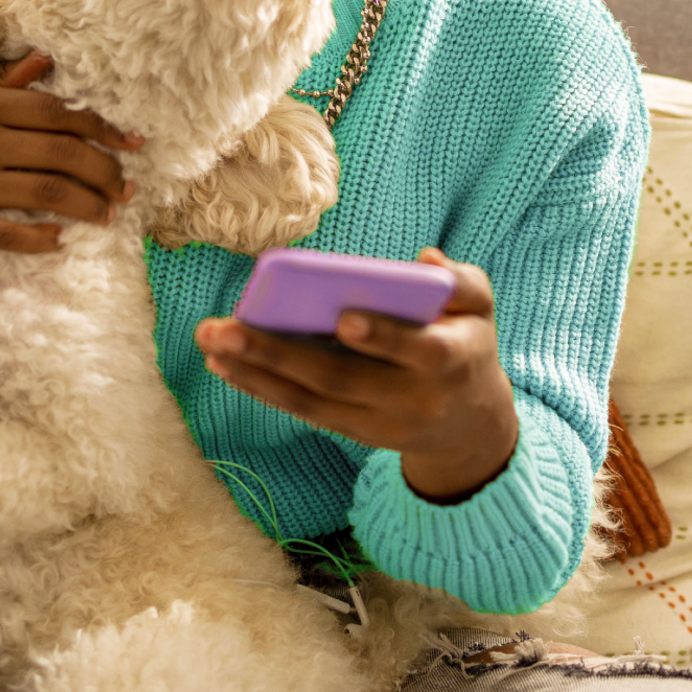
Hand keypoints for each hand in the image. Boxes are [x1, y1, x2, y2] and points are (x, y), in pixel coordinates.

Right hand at [0, 53, 141, 253]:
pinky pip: (13, 235)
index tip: (132, 142)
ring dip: (89, 205)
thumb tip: (45, 63)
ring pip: (49, 195)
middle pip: (63, 155)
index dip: (101, 128)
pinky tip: (62, 239)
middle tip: (128, 186)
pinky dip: (44, 239)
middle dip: (106, 171)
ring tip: (109, 213)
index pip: (56, 113)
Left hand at [193, 248, 518, 502]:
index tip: (344, 319)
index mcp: (451, 360)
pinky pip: (305, 411)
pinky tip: (225, 365)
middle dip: (279, 354)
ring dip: (256, 374)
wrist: (469, 425)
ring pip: (313, 401)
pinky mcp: (353, 432)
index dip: (383, 337)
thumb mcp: (480, 308)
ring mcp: (379, 423)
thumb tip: (427, 260)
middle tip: (225, 330)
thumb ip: (462, 281)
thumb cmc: (466, 342)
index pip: (419, 350)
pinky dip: (264, 389)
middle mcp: (412, 399)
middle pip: (342, 378)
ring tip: (211, 345)